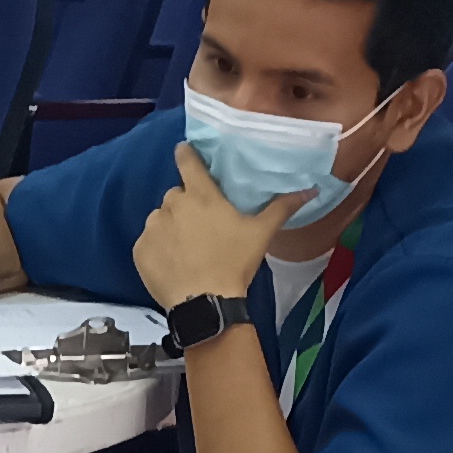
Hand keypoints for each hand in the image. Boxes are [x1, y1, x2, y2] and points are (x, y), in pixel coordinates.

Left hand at [134, 143, 298, 309]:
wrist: (206, 302)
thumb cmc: (234, 263)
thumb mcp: (261, 233)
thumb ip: (282, 207)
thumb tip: (312, 189)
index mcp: (201, 194)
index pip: (188, 161)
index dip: (186, 154)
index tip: (184, 150)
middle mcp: (172, 204)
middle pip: (177, 196)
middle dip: (186, 207)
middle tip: (202, 229)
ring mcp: (153, 226)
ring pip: (161, 219)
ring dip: (171, 228)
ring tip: (188, 250)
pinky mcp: (140, 249)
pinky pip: (148, 243)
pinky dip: (158, 249)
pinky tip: (175, 264)